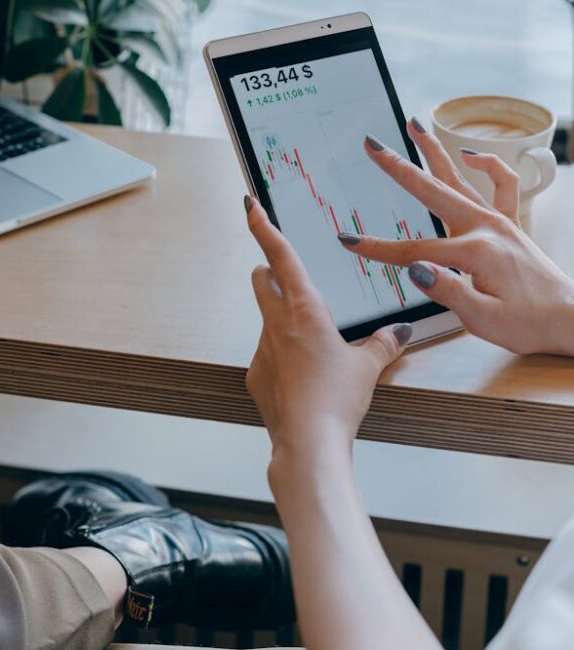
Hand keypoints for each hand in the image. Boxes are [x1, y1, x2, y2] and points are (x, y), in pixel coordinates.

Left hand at [244, 196, 410, 457]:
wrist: (309, 443)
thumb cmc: (338, 400)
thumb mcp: (368, 367)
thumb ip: (382, 345)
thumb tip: (399, 333)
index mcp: (305, 310)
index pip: (280, 256)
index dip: (263, 227)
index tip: (250, 206)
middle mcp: (276, 323)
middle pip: (262, 280)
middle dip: (270, 272)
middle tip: (286, 277)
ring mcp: (261, 349)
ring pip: (266, 318)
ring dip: (282, 319)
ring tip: (312, 345)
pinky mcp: (255, 375)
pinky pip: (266, 353)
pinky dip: (281, 355)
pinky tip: (302, 378)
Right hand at [339, 121, 573, 355]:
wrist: (570, 320)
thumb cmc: (528, 324)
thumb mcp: (483, 319)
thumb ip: (448, 290)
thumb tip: (415, 269)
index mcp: (475, 252)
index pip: (414, 251)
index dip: (378, 249)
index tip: (349, 241)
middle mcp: (486, 228)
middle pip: (431, 192)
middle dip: (398, 167)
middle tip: (373, 145)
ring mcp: (499, 222)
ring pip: (460, 178)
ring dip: (435, 151)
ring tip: (414, 124)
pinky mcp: (510, 224)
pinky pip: (502, 185)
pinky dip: (488, 165)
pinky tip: (470, 155)